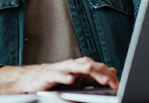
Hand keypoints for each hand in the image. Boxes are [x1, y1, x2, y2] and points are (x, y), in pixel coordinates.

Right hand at [0, 57, 118, 94]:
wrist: (30, 79)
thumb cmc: (54, 79)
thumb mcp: (77, 79)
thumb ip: (93, 76)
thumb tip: (111, 71)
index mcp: (79, 67)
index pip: (97, 68)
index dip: (108, 75)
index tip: (118, 84)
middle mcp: (71, 66)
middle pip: (87, 65)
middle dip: (99, 72)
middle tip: (110, 80)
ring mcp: (59, 69)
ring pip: (73, 66)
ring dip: (82, 68)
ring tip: (91, 71)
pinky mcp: (48, 75)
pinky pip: (56, 75)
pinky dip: (63, 77)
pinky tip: (70, 80)